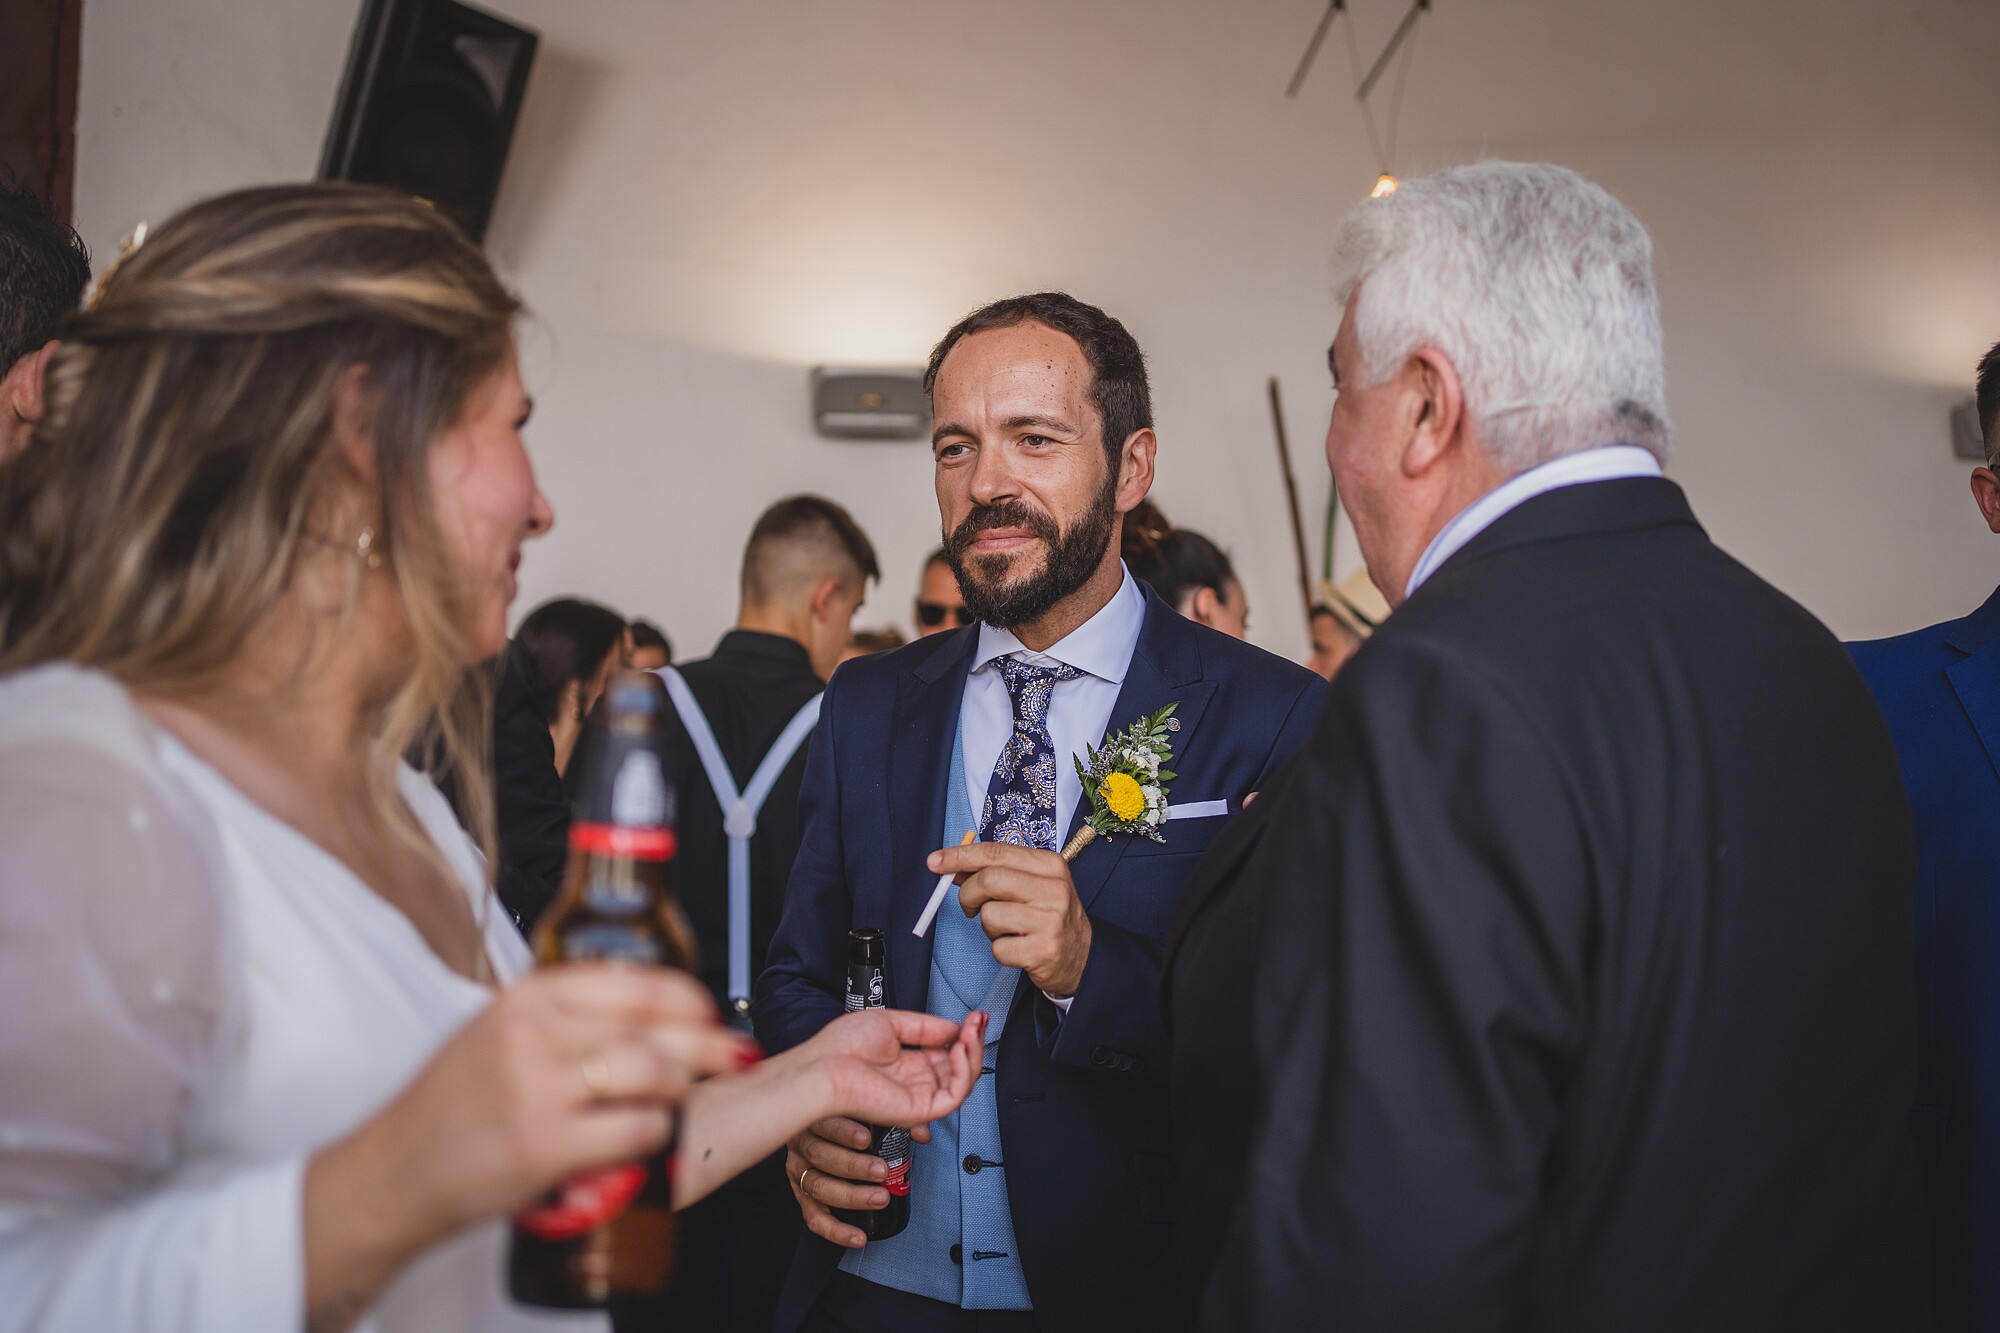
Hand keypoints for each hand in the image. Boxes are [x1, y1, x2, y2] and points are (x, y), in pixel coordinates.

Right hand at [310, 965, 755, 1267]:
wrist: (394, 1172)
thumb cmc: (454, 1103)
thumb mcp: (500, 1030)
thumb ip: (566, 1013)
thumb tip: (654, 1006)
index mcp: (528, 996)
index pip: (638, 983)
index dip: (691, 999)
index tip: (710, 1014)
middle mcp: (533, 1033)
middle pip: (658, 1027)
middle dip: (710, 1045)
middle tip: (732, 1058)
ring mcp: (538, 1089)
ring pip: (656, 1075)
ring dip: (680, 1092)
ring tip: (676, 1103)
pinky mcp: (545, 1146)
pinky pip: (638, 1130)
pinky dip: (656, 1137)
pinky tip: (647, 1140)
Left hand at [786, 1009, 986, 1247]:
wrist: (824, 1067)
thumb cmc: (843, 1046)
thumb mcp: (890, 1022)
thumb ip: (925, 1027)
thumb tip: (954, 1027)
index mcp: (906, 1064)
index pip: (946, 1054)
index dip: (964, 1036)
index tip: (974, 1018)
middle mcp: (915, 1082)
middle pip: (959, 1068)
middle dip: (974, 1042)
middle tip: (977, 1022)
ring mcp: (918, 1097)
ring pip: (963, 1082)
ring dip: (973, 1054)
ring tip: (970, 1034)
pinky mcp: (919, 1110)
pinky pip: (954, 1096)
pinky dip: (964, 1072)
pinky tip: (960, 1050)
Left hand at [931, 840, 1093, 997]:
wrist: (1082, 957)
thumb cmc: (1047, 916)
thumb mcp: (1029, 885)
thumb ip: (994, 872)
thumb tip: (951, 866)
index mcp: (1050, 864)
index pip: (995, 852)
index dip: (959, 856)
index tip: (934, 862)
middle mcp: (1054, 888)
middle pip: (988, 881)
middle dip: (968, 895)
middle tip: (970, 907)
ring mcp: (1051, 920)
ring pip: (989, 916)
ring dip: (988, 927)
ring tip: (1008, 930)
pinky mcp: (1043, 951)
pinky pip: (997, 948)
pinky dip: (999, 951)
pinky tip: (1018, 948)